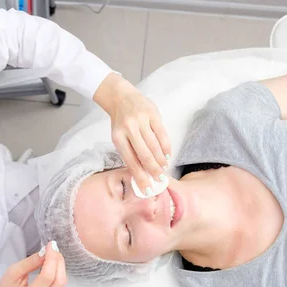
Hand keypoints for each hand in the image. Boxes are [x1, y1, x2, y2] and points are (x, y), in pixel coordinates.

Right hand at [0, 242, 66, 286]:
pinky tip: (51, 272)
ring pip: (62, 284)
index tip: (50, 246)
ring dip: (59, 268)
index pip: (47, 277)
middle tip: (53, 250)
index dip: (51, 259)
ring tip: (51, 259)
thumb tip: (45, 252)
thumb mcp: (12, 273)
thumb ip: (30, 263)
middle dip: (58, 261)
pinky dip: (58, 277)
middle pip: (59, 281)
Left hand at [94, 73, 171, 191]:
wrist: (121, 97)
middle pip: (144, 155)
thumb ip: (129, 152)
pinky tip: (167, 155)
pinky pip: (162, 134)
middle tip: (160, 180)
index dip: (140, 176)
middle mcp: (129, 129)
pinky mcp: (153, 114)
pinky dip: (166, 147)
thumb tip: (142, 173)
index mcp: (118, 138)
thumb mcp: (119, 137)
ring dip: (161, 160)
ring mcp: (142, 121)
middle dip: (153, 170)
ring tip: (164, 169)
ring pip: (154, 146)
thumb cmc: (120, 122)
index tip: (147, 188)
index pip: (130, 161)